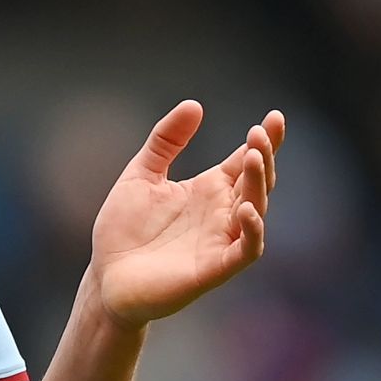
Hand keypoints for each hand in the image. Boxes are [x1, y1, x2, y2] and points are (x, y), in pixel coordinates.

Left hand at [90, 100, 284, 327]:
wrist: (105, 276)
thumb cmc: (124, 229)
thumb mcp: (141, 174)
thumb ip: (165, 141)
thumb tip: (194, 104)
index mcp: (208, 190)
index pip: (244, 162)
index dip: (264, 140)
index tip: (275, 116)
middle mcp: (221, 213)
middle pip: (256, 182)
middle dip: (264, 157)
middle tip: (259, 133)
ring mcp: (220, 240)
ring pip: (256, 210)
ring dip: (259, 185)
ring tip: (254, 157)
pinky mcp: (214, 268)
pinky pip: (245, 249)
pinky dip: (252, 231)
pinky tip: (246, 209)